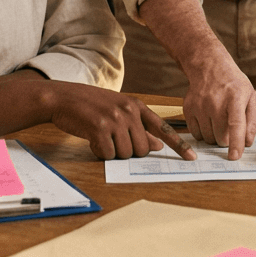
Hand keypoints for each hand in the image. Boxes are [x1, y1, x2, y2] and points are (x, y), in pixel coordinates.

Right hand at [46, 84, 196, 160]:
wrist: (63, 98)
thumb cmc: (91, 106)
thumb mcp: (118, 111)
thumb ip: (139, 127)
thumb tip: (157, 145)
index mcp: (136, 106)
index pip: (163, 128)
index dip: (179, 145)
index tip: (192, 158)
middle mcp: (129, 111)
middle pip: (143, 149)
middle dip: (128, 152)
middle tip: (113, 141)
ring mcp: (114, 119)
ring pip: (126, 154)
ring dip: (112, 152)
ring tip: (101, 137)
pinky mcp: (99, 128)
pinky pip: (108, 154)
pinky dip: (100, 152)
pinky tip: (92, 140)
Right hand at [182, 56, 255, 159]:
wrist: (210, 68)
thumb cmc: (234, 85)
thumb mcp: (251, 97)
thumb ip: (253, 121)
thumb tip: (248, 143)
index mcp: (235, 98)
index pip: (235, 125)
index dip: (235, 143)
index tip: (234, 157)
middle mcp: (215, 102)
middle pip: (221, 137)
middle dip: (227, 139)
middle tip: (230, 128)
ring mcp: (199, 105)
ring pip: (208, 138)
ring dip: (215, 137)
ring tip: (219, 122)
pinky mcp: (188, 108)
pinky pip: (196, 134)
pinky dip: (203, 133)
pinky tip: (208, 120)